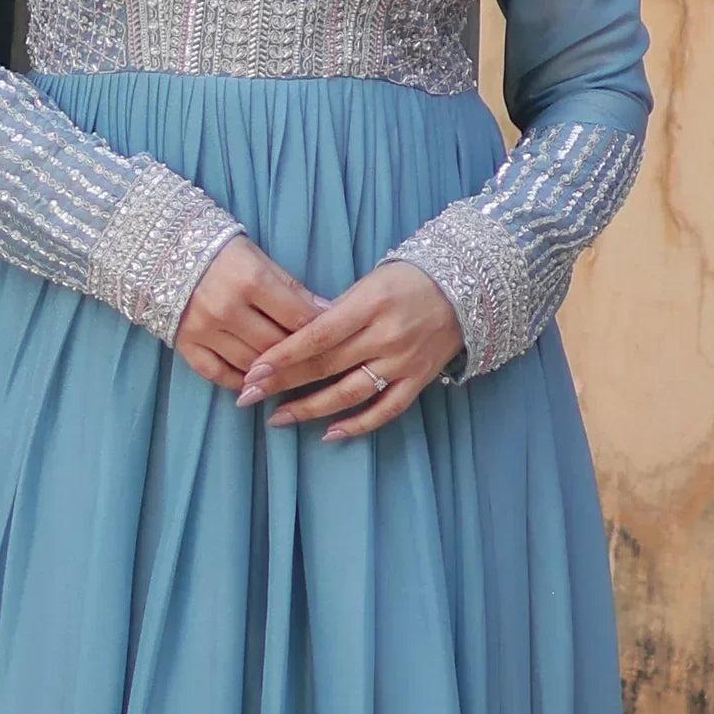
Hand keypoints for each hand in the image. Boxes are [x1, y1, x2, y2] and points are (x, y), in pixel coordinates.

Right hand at [175, 234, 321, 388]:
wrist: (160, 248)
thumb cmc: (219, 250)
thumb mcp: (258, 258)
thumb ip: (291, 287)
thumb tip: (327, 311)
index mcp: (250, 280)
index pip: (298, 318)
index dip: (321, 330)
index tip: (334, 336)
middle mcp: (227, 308)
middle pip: (277, 346)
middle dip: (299, 354)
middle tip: (313, 357)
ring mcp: (204, 329)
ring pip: (251, 365)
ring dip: (272, 370)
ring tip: (287, 369)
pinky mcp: (185, 344)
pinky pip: (218, 374)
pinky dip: (240, 381)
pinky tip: (254, 380)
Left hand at [235, 260, 462, 440]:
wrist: (466, 288)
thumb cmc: (407, 280)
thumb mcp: (369, 282)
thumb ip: (334, 312)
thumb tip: (293, 341)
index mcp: (370, 305)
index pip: (317, 336)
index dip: (283, 356)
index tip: (253, 370)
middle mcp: (386, 336)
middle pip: (326, 366)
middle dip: (282, 383)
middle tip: (247, 396)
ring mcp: (403, 362)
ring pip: (350, 393)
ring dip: (310, 409)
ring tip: (277, 418)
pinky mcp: (418, 381)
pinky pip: (385, 410)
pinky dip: (358, 424)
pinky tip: (329, 433)